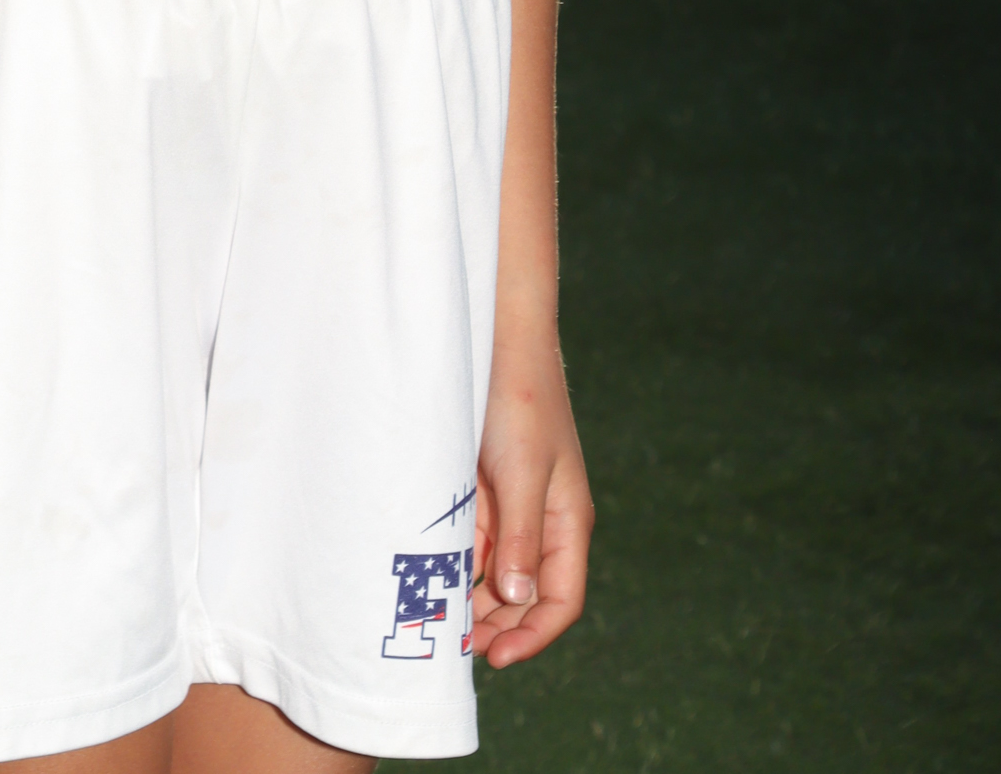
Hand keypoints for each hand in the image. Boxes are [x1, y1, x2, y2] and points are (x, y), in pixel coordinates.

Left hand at [470, 328, 593, 666]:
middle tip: (453, 644)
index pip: (560, 600)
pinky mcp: (486, 491)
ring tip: (437, 618)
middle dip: (496, 624)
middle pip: (525, 595)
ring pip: (496, 573)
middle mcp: (543, 523)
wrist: (500, 343)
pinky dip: (458, 565)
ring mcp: (513, 508)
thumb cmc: (522, 403)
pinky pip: (474, 542)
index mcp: (568, 524)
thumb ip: (521, 536)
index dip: (532, 635)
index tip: (495, 658)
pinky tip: (432, 577)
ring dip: (473, 599)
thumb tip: (519, 598)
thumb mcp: (523, 473)